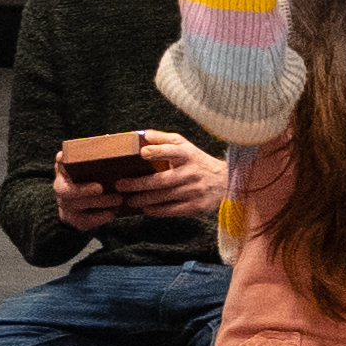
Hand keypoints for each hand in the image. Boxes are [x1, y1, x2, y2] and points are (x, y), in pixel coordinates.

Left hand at [57, 137, 225, 224]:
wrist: (225, 182)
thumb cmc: (197, 161)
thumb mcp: (184, 146)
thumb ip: (162, 139)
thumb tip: (140, 135)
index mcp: (187, 155)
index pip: (172, 151)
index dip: (158, 151)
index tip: (142, 153)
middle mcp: (191, 172)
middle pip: (161, 180)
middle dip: (138, 184)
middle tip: (120, 185)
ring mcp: (193, 191)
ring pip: (163, 197)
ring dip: (143, 199)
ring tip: (128, 200)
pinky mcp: (195, 206)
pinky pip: (172, 210)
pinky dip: (157, 211)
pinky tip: (145, 209)